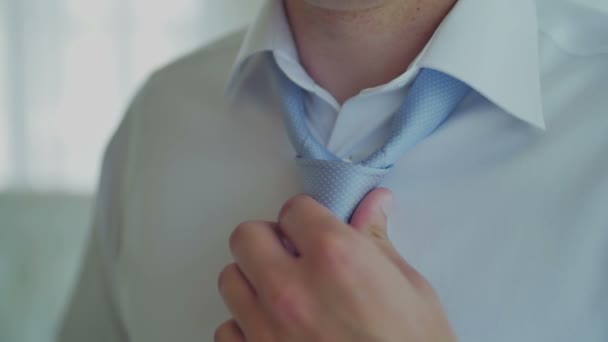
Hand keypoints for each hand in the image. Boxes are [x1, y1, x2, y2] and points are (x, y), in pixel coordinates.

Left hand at [215, 188, 454, 341]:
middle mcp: (294, 289)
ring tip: (282, 292)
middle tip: (291, 253)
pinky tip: (275, 329)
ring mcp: (269, 329)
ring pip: (230, 279)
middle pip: (247, 237)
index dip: (307, 217)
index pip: (294, 209)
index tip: (314, 229)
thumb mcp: (409, 288)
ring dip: (254, 279)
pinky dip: (246, 325)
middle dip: (268, 239)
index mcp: (337, 258)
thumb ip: (377, 241)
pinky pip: (228, 329)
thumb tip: (373, 204)